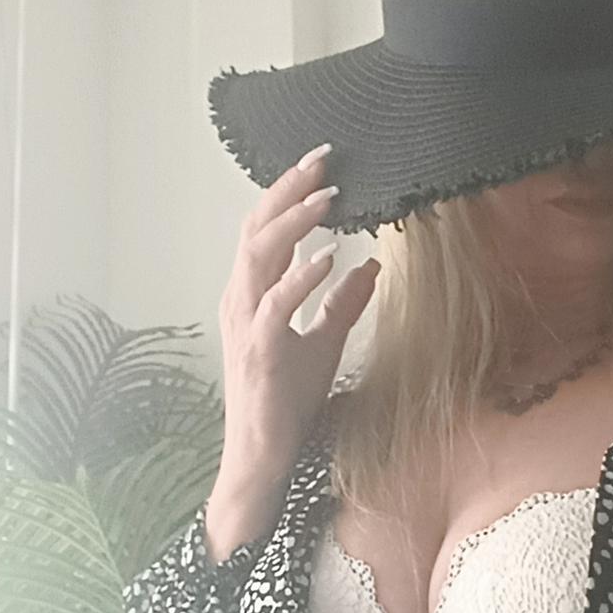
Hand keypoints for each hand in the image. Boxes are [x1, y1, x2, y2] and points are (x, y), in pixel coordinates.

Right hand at [216, 142, 380, 494]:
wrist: (263, 453)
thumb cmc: (286, 402)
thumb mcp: (324, 344)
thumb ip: (342, 304)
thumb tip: (371, 267)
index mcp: (252, 295)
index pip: (266, 231)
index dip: (289, 195)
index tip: (323, 167)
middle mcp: (242, 301)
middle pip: (256, 229)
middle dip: (288, 190)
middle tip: (323, 159)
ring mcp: (246, 325)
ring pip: (259, 257)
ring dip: (294, 222)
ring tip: (327, 197)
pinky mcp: (260, 352)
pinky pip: (276, 305)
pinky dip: (300, 278)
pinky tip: (326, 258)